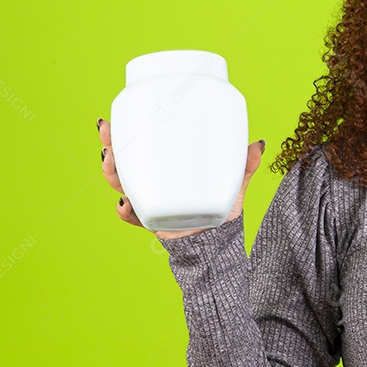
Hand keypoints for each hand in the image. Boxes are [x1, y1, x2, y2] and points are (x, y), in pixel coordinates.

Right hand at [97, 117, 266, 240]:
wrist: (220, 244)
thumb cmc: (220, 210)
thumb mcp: (233, 184)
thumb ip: (245, 166)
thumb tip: (259, 144)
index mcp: (165, 171)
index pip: (138, 149)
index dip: (121, 135)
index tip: (110, 122)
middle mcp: (152, 187)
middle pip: (122, 165)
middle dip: (109, 149)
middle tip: (107, 135)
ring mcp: (151, 205)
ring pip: (121, 186)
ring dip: (112, 173)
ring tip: (110, 160)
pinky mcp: (154, 223)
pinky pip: (133, 217)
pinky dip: (126, 211)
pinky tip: (125, 202)